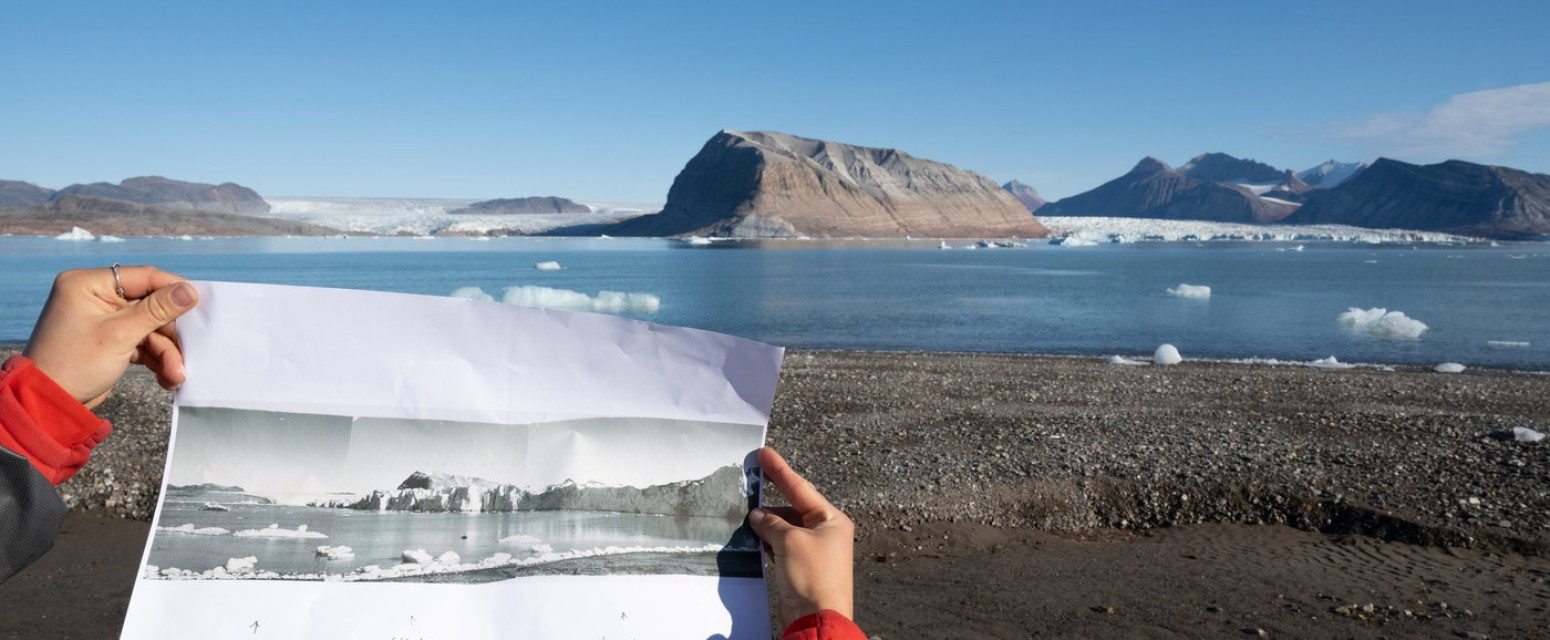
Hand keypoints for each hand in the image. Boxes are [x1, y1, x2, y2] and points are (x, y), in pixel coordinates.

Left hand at [23, 266, 198, 408]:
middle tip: (189, 353)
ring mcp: (103, 320)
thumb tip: (191, 290)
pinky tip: (166, 377)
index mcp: (88, 284)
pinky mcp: (110, 340)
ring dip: (166, 352)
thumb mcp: (120, 335)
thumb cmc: (74, 365)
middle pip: (150, 306)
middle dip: (170, 335)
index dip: (174, 290)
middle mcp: (95, 297)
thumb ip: (157, 310)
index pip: (143, 277)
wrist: (48, 404)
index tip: (201, 304)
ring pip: (149, 328)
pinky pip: (142, 342)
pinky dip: (156, 359)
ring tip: (176, 376)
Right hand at [746, 446, 853, 628]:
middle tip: (749, 483)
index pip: (801, 488)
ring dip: (767, 523)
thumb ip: (771, 523)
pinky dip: (768, 540)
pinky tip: (752, 536)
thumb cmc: (812, 577)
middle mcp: (825, 532)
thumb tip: (757, 515)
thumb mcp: (789, 541)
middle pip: (793, 508)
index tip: (764, 454)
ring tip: (744, 515)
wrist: (816, 618)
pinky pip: (782, 546)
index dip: (780, 470)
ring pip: (785, 528)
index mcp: (831, 520)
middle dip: (770, 501)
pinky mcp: (801, 567)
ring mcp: (814, 551)